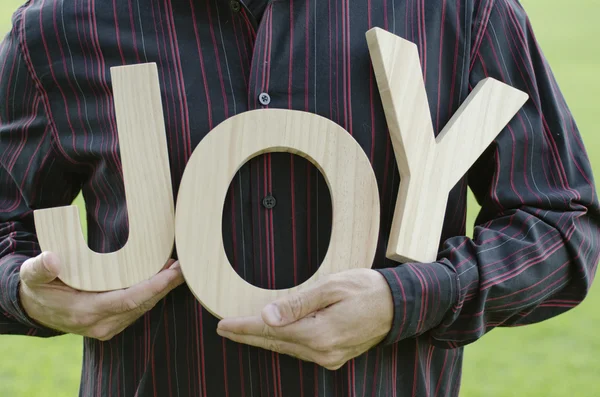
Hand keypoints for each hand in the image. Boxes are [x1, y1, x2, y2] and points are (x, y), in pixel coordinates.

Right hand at [19, 252, 183, 339]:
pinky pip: (137, 309)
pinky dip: (152, 294)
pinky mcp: (112, 324)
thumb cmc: (37, 287)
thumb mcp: (31, 275)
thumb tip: (52, 259)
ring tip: (178, 269)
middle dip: (165, 286)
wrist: (34, 309)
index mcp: (85, 311)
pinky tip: (163, 278)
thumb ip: (40, 268)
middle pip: (142, 304)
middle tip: (184, 266)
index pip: (129, 300)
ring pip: (142, 308)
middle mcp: (101, 324)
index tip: (173, 273)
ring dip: (162, 289)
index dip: (153, 286)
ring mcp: (108, 327)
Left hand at [217, 268, 393, 369]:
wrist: (398, 306)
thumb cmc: (366, 289)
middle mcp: (322, 352)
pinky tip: (273, 337)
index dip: (245, 328)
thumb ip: (297, 303)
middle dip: (248, 336)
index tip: (223, 325)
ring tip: (243, 332)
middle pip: (275, 343)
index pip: (271, 331)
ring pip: (287, 349)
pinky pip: (300, 351)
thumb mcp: (331, 287)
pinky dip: (283, 343)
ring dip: (264, 340)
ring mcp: (329, 357)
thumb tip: (267, 316)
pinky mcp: (335, 357)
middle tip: (225, 330)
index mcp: (319, 333)